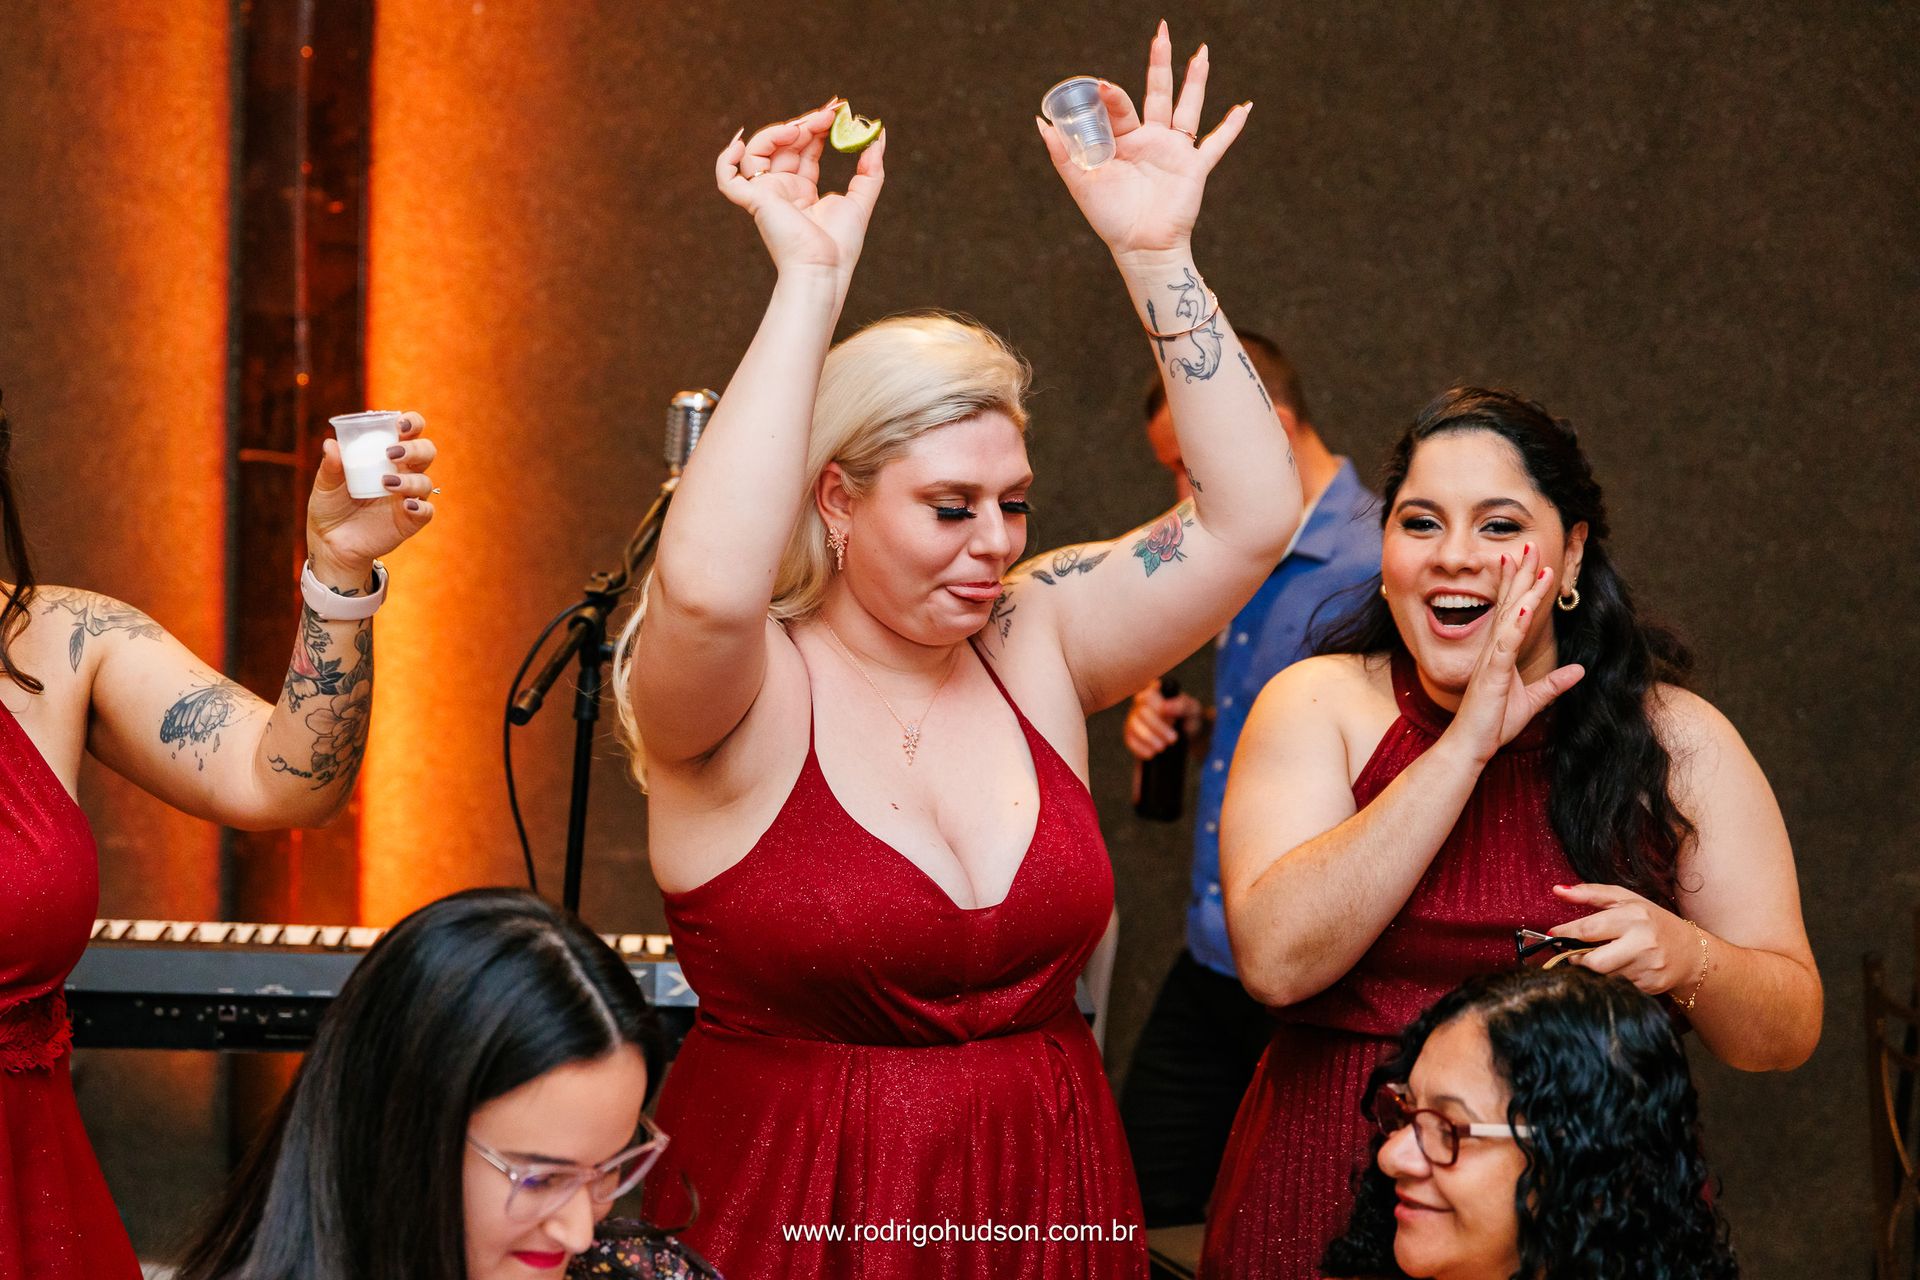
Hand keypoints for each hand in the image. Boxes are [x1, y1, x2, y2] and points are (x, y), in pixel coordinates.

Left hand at [305, 412, 435, 586]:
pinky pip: (426, 512)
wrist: (330, 543)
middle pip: (426, 452)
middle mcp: (402, 473)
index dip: (412, 423)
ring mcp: (408, 497)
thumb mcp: (325, 485)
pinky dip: (421, 507)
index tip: (400, 423)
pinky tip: (406, 505)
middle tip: (392, 453)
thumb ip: (330, 466)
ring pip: (426, 481)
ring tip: (386, 483)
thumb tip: (331, 444)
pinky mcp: (410, 521)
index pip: (409, 432)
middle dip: (415, 448)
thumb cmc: (330, 507)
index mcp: (385, 456)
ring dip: (410, 479)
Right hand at [717, 99, 885, 279]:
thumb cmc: (840, 245)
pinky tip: (741, 141)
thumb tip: (879, 135)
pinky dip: (726, 160)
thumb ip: (871, 168)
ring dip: (777, 134)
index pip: (805, 149)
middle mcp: (781, 190)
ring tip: (803, 128)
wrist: (824, 268)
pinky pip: (728, 179)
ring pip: (758, 152)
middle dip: (805, 124)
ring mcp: (765, 195)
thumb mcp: (862, 199)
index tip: (836, 110)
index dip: (817, 127)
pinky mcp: (754, 202)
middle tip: (829, 112)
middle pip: (783, 145)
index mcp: (802, 191)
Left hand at [1035, 22, 1250, 262]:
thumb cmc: (1110, 218)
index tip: (1102, 86)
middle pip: (1157, 92)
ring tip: (1202, 53)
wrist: (1140, 248)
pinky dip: (1232, 127)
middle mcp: (1150, 139)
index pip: (1120, 105)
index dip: (1112, 94)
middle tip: (1162, 31)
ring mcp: (1174, 150)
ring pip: (1187, 107)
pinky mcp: (1193, 167)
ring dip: (1196, 81)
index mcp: (1123, 140)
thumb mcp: (1081, 181)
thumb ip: (1062, 152)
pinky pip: (1216, 144)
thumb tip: (1040, 120)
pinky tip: (1245, 107)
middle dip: (1160, 62)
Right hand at [1123, 681, 1204, 759]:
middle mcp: (1141, 703)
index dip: (1158, 708)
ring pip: (1133, 726)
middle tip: (1173, 739)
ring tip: (1162, 747)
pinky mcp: (1131, 734)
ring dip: (1149, 738)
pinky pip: (1130, 740)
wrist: (1188, 736)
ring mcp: (1134, 719)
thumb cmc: (1189, 717)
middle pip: (1142, 712)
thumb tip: (1165, 707)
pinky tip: (1151, 753)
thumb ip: (1181, 705)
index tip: (1173, 719)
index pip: (1149, 695)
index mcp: (1156, 692)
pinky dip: (1140, 748)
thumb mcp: (1192, 709)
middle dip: (1158, 727)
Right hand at [1440, 541, 1583, 766]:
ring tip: (1533, 565)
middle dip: (1520, 574)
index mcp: (1500, 652)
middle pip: (1509, 604)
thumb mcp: (1532, 701)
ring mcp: (1491, 658)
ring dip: (1523, 590)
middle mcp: (1493, 649)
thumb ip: (1554, 684)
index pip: (1512, 611)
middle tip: (1527, 545)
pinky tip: (1527, 606)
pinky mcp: (1491, 672)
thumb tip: (1579, 670)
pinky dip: (1517, 624)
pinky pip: (1506, 643)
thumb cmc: (1492, 724)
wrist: (1471, 745)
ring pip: (1510, 616)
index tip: (1526, 560)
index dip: (1519, 585)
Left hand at [1550, 882, 1703, 996]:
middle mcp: (1643, 943)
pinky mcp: (1650, 986)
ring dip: (1594, 970)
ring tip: (1602, 957)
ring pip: (1603, 977)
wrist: (1691, 952)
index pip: (1588, 929)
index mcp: (1634, 917)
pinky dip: (1611, 979)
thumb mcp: (1624, 899)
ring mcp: (1648, 967)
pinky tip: (1620, 968)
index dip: (1566, 933)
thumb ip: (1589, 893)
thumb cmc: (1652, 921)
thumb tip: (1557, 890)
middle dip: (1578, 959)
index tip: (1554, 934)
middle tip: (1576, 952)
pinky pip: (1617, 987)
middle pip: (1593, 962)